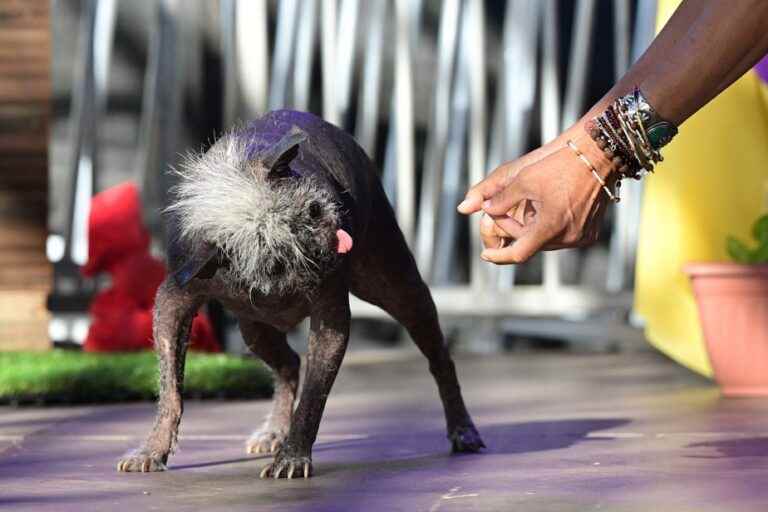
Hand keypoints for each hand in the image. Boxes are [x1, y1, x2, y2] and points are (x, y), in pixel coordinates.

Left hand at [465, 133, 617, 263]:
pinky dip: (548, 228)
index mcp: (551, 226)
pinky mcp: (589, 234)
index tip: (485, 255)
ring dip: (531, 228)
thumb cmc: (560, 165)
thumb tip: (476, 209)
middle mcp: (568, 237)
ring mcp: (581, 237)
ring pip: (545, 241)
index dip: (500, 256)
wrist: (599, 156)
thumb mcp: (523, 180)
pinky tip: (547, 207)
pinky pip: (562, 237)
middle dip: (512, 229)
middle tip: (499, 210)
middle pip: (530, 243)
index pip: (519, 253)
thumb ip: (499, 199)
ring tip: (529, 203)